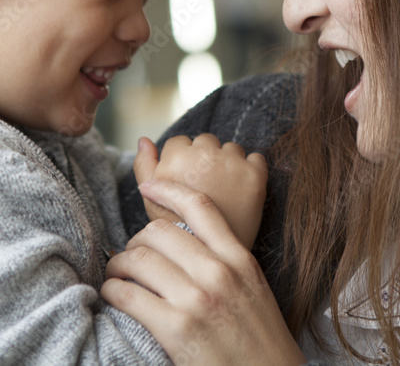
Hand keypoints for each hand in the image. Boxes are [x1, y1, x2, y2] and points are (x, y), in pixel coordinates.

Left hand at [101, 179, 306, 365]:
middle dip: (135, 241)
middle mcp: (219, 274)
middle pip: (159, 232)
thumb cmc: (258, 342)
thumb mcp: (253, 290)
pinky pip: (128, 294)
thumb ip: (226, 263)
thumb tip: (186, 243)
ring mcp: (198, 300)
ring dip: (118, 265)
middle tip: (129, 256)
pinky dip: (113, 291)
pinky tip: (114, 295)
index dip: (167, 189)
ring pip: (138, 259)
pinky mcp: (177, 329)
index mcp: (240, 260)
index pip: (200, 207)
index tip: (147, 185)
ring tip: (116, 274)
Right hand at [134, 134, 266, 249]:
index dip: (182, 162)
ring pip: (231, 148)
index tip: (187, 180)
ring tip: (225, 190)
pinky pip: (256, 158)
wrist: (210, 259)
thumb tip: (143, 140)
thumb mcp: (151, 200)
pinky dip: (252, 170)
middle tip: (207, 186)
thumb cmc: (178, 229)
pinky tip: (243, 190)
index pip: (180, 142)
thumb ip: (144, 166)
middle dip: (206, 158)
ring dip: (229, 162)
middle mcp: (205, 155)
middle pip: (206, 141)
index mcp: (177, 157)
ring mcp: (232, 163)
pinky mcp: (255, 174)